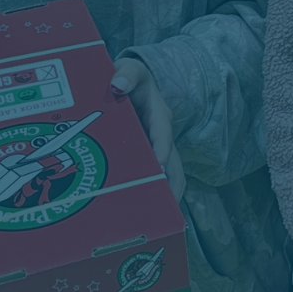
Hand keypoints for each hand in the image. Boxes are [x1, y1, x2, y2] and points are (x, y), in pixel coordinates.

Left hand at [112, 58, 184, 202]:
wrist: (130, 82)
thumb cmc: (130, 76)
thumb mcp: (131, 69)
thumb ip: (127, 73)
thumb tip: (118, 84)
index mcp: (159, 116)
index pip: (164, 135)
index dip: (162, 151)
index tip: (159, 167)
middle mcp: (162, 136)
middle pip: (175, 167)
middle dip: (171, 188)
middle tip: (161, 211)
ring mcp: (156, 149)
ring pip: (168, 177)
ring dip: (163, 197)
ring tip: (153, 222)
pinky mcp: (146, 157)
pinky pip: (154, 178)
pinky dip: (151, 194)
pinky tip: (138, 212)